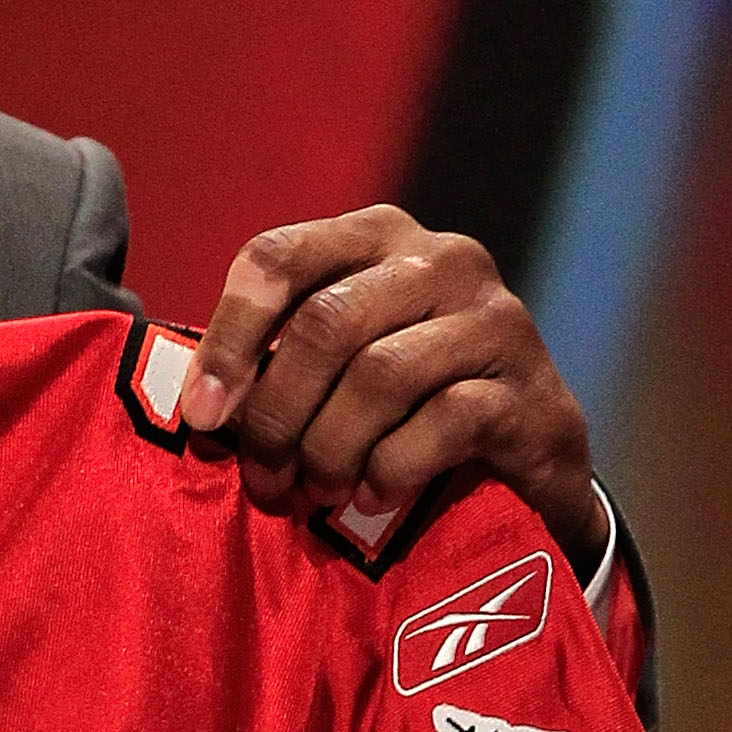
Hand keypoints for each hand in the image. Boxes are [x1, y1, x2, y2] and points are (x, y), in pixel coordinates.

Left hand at [174, 206, 606, 571]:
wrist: (529, 452)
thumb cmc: (406, 404)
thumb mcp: (338, 362)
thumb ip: (275, 362)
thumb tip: (201, 411)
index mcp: (377, 236)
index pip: (278, 257)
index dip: (229, 339)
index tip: (204, 417)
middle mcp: (442, 259)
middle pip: (326, 323)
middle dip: (278, 414)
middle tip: (265, 479)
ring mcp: (495, 319)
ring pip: (381, 374)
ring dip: (330, 448)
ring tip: (315, 492)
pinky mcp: (530, 388)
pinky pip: (444, 420)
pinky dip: (393, 467)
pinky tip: (373, 495)